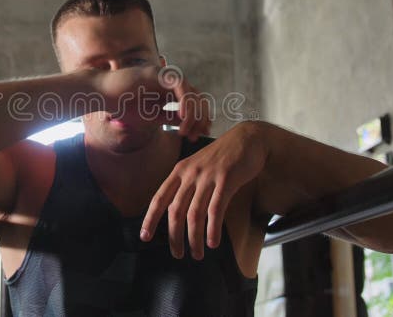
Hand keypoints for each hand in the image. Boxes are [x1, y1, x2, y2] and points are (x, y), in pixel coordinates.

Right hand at [91, 65, 211, 137]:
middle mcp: (170, 82)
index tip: (201, 134)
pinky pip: (179, 85)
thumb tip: (188, 126)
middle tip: (197, 135)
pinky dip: (185, 101)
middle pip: (198, 96)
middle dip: (201, 117)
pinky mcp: (157, 73)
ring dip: (193, 113)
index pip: (194, 102)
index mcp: (170, 91)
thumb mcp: (152, 116)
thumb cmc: (123, 104)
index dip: (201, 117)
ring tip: (185, 131)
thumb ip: (170, 117)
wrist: (102, 94)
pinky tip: (182, 117)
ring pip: (191, 91)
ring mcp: (164, 76)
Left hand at [139, 122, 268, 259]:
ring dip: (194, 238)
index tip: (145, 237)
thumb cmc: (223, 156)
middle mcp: (190, 174)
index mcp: (180, 171)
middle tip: (178, 254)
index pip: (159, 198)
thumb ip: (187, 185)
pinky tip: (213, 242)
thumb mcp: (198, 166)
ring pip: (194, 214)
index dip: (150, 219)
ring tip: (197, 254)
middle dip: (174, 237)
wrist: (248, 138)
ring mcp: (207, 176)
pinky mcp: (226, 180)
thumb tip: (177, 213)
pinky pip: (215, 210)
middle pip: (175, 211)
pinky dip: (212, 229)